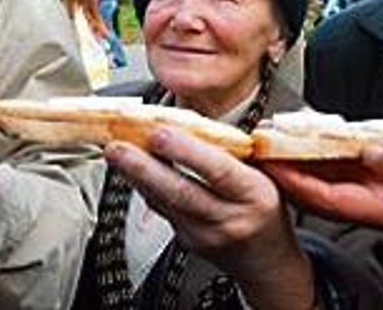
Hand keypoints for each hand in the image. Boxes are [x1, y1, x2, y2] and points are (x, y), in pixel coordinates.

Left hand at [105, 128, 314, 309]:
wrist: (266, 261)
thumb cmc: (267, 211)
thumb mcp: (265, 176)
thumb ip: (236, 153)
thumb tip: (196, 121)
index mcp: (255, 195)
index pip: (218, 171)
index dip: (186, 152)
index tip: (159, 133)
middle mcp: (229, 218)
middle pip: (181, 192)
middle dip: (144, 167)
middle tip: (118, 146)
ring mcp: (206, 235)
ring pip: (165, 203)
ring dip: (136, 176)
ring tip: (115, 154)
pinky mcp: (187, 241)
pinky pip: (161, 211)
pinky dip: (144, 188)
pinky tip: (130, 172)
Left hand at [263, 141, 382, 241]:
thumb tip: (371, 151)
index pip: (331, 199)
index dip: (299, 182)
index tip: (274, 165)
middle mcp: (370, 202)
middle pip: (316, 190)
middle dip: (284, 170)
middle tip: (257, 146)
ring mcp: (368, 190)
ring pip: (321, 178)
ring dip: (293, 159)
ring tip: (267, 137)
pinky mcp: (370, 174)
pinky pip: (334, 166)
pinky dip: (312, 151)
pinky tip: (297, 135)